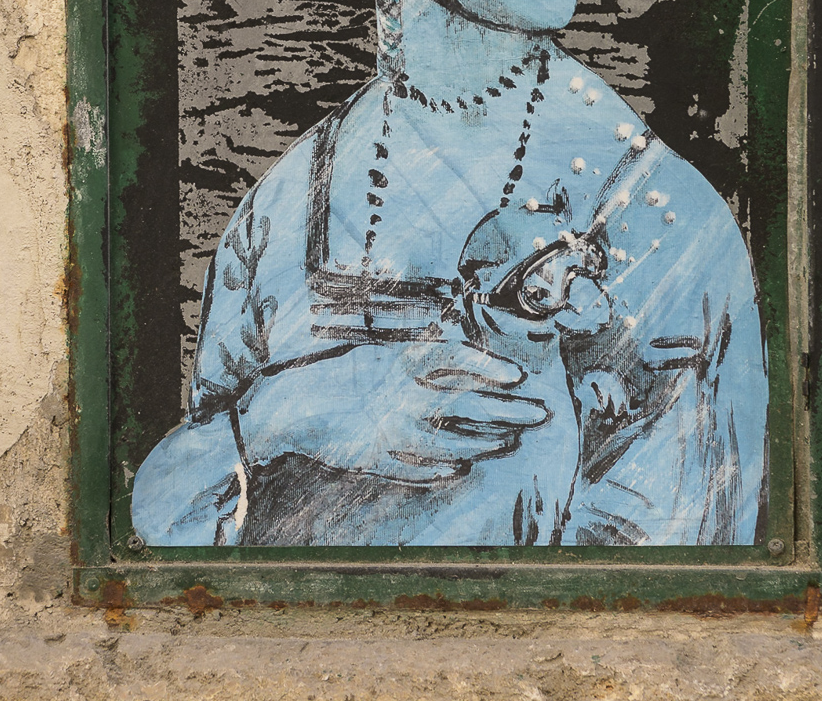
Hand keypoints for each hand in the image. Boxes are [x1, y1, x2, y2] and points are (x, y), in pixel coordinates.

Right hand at [237, 341, 550, 483]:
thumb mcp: (372, 352)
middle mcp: (400, 398)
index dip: (488, 365)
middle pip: (467, 403)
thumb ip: (411, 355)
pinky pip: (416, 468)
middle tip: (541, 413)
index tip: (517, 373)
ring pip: (451, 440)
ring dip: (483, 442)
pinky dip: (440, 470)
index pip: (455, 359)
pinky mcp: (375, 459)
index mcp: (398, 363)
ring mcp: (389, 432)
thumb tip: (454, 353)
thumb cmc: (325, 372)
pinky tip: (460, 469)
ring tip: (508, 443)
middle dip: (508, 409)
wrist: (280, 408)